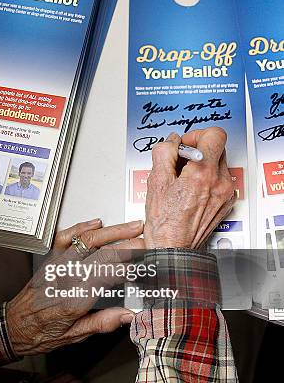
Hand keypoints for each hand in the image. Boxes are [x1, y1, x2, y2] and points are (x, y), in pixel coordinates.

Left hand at [6, 219, 143, 356]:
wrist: (14, 326)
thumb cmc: (42, 333)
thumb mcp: (74, 336)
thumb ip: (102, 323)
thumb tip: (130, 315)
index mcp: (73, 300)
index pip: (105, 276)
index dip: (127, 266)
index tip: (145, 262)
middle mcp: (65, 278)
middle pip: (100, 254)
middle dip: (126, 245)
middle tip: (146, 242)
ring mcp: (57, 266)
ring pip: (86, 241)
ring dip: (112, 232)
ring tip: (132, 227)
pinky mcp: (50, 260)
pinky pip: (65, 238)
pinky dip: (81, 227)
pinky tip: (98, 223)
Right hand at [144, 127, 235, 248]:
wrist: (174, 248)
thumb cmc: (165, 223)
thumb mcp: (156, 182)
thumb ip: (164, 153)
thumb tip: (171, 142)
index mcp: (202, 174)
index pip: (214, 134)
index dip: (197, 134)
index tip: (185, 145)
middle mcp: (219, 182)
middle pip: (217, 147)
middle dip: (197, 149)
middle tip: (181, 161)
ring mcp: (225, 193)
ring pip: (218, 163)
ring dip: (202, 164)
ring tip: (184, 179)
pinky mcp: (226, 201)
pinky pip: (220, 179)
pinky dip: (207, 179)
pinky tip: (191, 190)